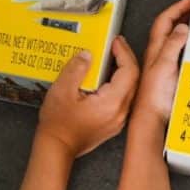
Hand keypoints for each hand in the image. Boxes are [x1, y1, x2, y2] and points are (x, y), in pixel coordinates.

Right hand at [37, 37, 139, 156]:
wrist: (56, 147)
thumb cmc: (59, 125)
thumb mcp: (62, 90)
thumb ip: (76, 68)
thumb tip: (87, 55)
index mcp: (112, 102)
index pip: (129, 71)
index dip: (124, 52)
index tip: (115, 42)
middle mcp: (120, 112)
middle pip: (133, 80)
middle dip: (125, 59)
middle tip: (115, 46)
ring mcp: (118, 120)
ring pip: (129, 89)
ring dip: (122, 72)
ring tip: (110, 59)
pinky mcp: (112, 123)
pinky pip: (122, 99)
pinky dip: (117, 84)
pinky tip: (105, 78)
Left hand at [134, 0, 189, 123]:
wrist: (151, 118)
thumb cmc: (154, 95)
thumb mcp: (163, 66)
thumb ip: (172, 45)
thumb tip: (183, 26)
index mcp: (156, 49)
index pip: (165, 21)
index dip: (177, 8)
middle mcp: (160, 54)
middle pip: (172, 29)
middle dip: (185, 16)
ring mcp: (166, 65)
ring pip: (178, 42)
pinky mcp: (173, 76)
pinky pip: (184, 56)